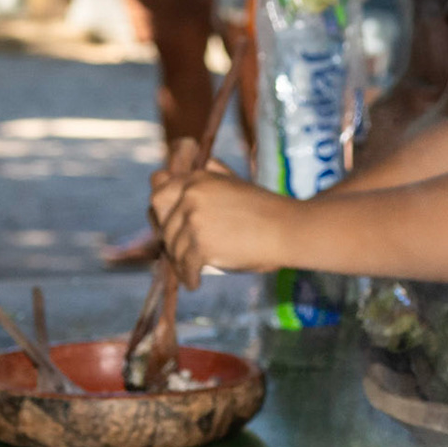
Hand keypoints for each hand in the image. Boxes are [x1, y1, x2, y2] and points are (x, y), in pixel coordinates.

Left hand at [149, 143, 291, 284]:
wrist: (289, 230)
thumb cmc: (267, 210)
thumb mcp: (237, 182)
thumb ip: (216, 173)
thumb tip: (204, 163)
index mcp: (199, 178)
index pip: (160, 187)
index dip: (160, 205)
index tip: (164, 221)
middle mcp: (192, 195)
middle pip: (158, 214)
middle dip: (164, 231)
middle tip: (174, 247)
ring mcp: (195, 220)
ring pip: (172, 245)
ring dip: (179, 260)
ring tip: (189, 271)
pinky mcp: (202, 244)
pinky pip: (185, 265)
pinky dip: (188, 277)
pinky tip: (194, 283)